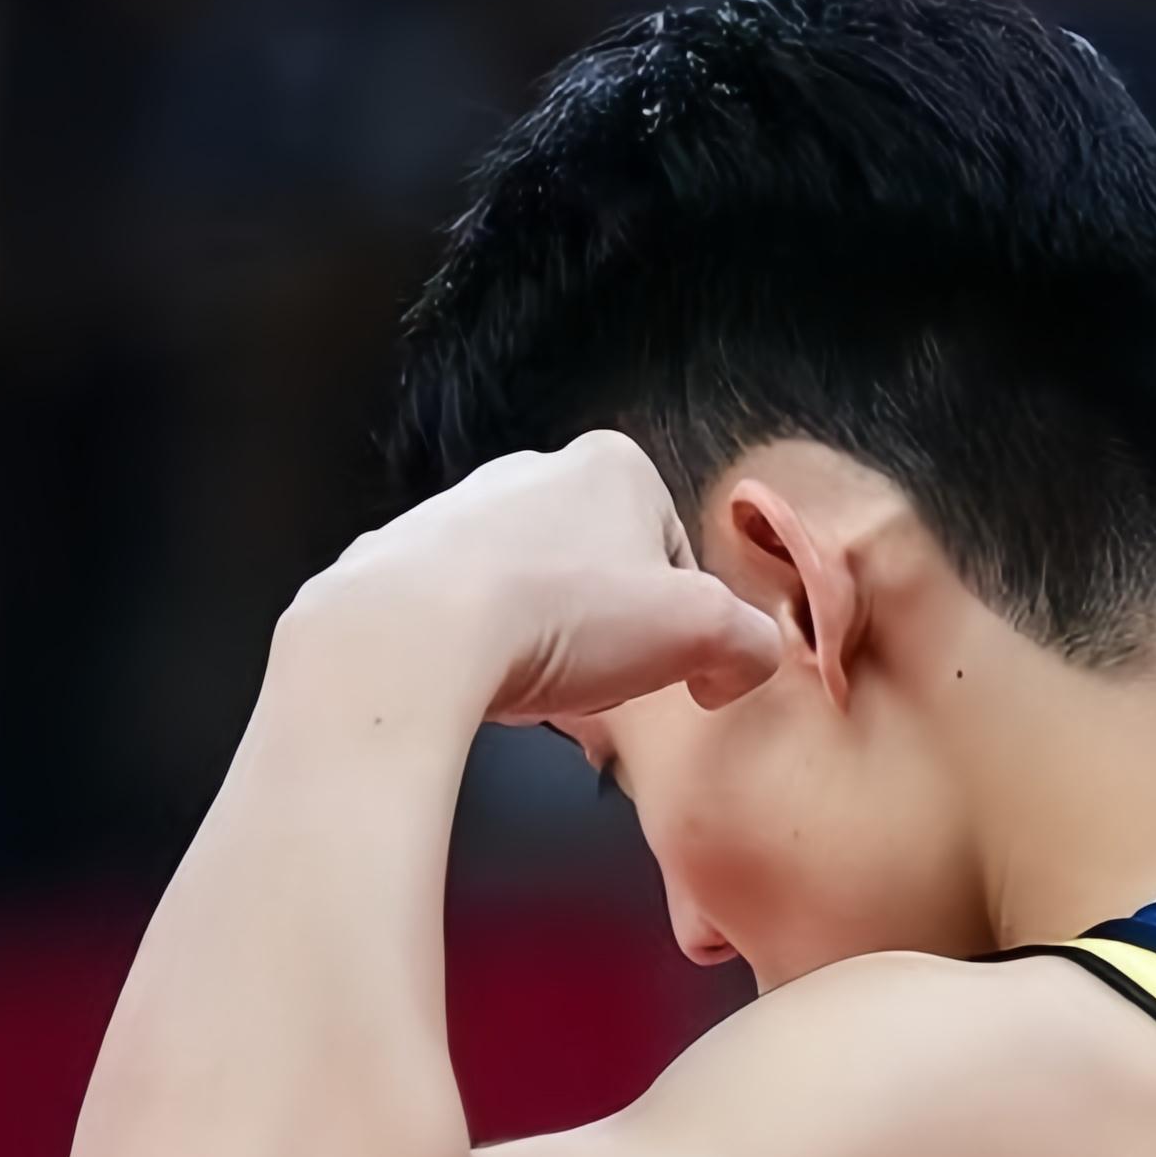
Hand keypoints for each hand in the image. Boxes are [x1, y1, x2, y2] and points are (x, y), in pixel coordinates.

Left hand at [299, 430, 782, 725]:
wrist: (419, 634)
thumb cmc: (566, 616)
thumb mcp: (701, 632)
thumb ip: (750, 643)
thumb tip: (743, 664)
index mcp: (613, 467)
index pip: (674, 550)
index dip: (681, 620)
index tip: (668, 667)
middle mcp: (532, 470)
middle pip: (602, 568)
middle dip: (610, 630)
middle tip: (606, 686)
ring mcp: (462, 509)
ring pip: (532, 588)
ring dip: (547, 641)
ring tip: (541, 689)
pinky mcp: (404, 557)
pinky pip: (465, 610)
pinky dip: (483, 649)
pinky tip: (486, 683)